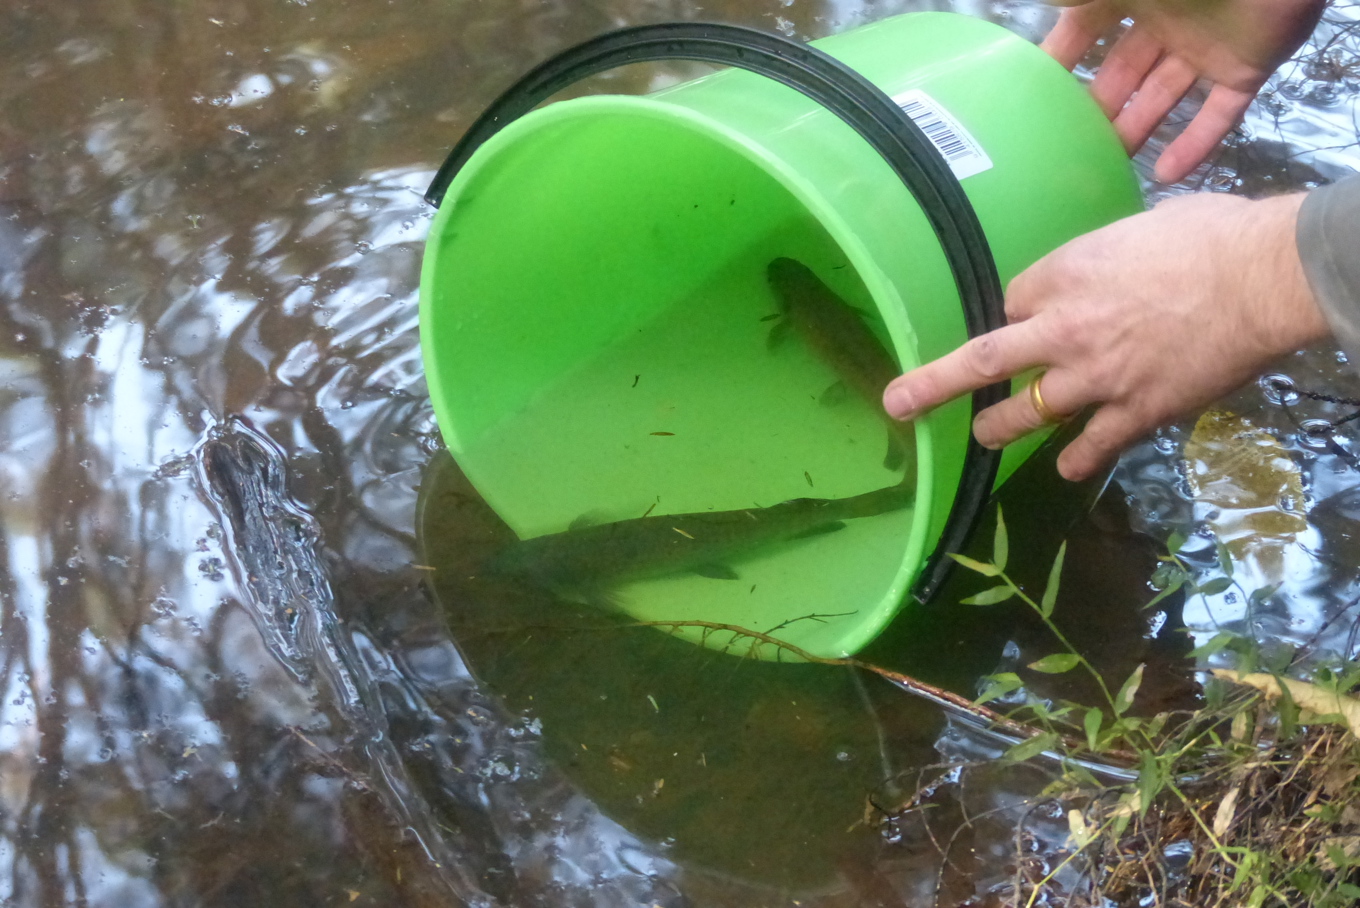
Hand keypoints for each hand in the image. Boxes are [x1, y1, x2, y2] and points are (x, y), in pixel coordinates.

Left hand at [882, 193, 1326, 480]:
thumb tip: (1116, 262)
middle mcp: (1063, 330)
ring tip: (984, 437)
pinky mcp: (1134, 412)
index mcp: (1062, 275)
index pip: (1010, 302)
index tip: (1014, 320)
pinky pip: (1092, 445)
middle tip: (900, 403)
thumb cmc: (1207, 235)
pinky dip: (1076, 459)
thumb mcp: (1138, 227)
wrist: (1260, 278)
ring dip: (999, 429)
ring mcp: (1094, 377)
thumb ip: (1109, 253)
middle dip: (935, 384)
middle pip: (984, 360)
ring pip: (1027, 412)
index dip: (1010, 315)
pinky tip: (1065, 468)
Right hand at [1043, 0, 1325, 182]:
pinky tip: (1167, 177)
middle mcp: (1165, 20)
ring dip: (1136, 131)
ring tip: (1108, 169)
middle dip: (1096, 108)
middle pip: (1123, 72)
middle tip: (1068, 145)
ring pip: (1163, 97)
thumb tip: (1042, 9)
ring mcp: (1206, 47)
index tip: (1035, 97)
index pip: (1084, 29)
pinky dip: (1196, 146)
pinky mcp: (1246, 68)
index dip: (1060, 60)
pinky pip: (1218, 114)